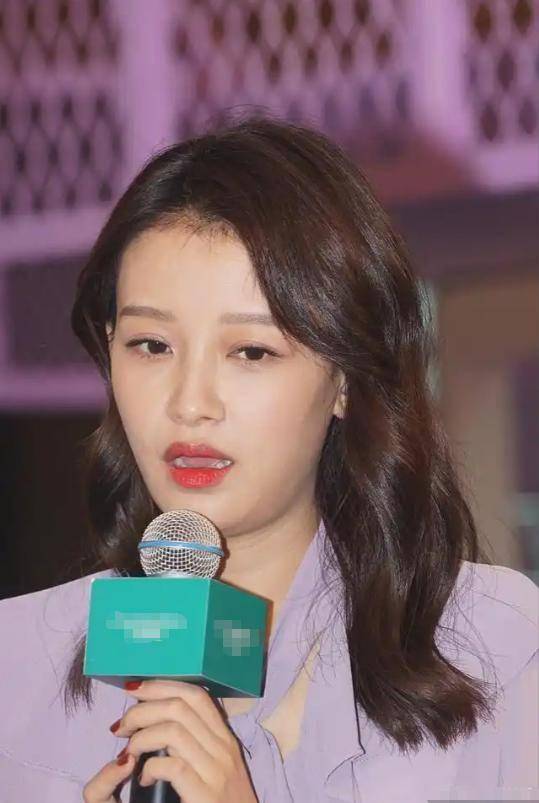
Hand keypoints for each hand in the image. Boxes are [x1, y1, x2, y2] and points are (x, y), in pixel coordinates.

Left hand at [83, 679, 257, 802]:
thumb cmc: (223, 800)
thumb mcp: (217, 764)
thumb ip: (196, 740)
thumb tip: (159, 717)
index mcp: (224, 737)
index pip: (196, 695)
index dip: (162, 686)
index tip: (134, 689)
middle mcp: (223, 748)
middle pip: (179, 707)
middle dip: (142, 710)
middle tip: (123, 727)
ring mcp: (216, 771)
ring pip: (173, 731)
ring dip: (142, 738)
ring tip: (130, 752)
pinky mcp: (205, 795)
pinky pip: (172, 767)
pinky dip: (150, 767)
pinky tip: (144, 778)